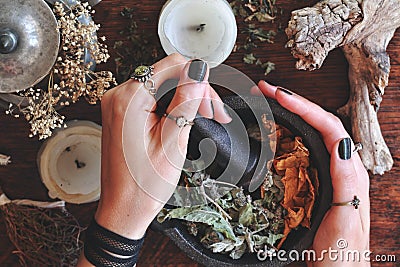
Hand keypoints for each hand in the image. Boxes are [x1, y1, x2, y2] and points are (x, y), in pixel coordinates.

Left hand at [94, 54, 230, 238]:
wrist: (123, 210)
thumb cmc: (143, 185)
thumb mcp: (173, 141)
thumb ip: (186, 101)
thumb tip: (198, 70)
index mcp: (128, 99)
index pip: (170, 65)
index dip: (198, 78)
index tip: (212, 100)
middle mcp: (118, 97)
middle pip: (167, 75)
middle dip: (194, 90)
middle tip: (214, 113)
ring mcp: (118, 106)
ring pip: (161, 87)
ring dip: (185, 98)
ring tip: (204, 118)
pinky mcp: (122, 115)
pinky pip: (152, 99)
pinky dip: (171, 107)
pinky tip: (186, 119)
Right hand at [255, 81, 369, 265]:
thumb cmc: (342, 253)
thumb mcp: (347, 218)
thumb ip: (347, 182)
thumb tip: (340, 142)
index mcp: (351, 173)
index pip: (330, 126)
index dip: (304, 107)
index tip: (277, 94)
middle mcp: (341, 167)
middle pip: (320, 122)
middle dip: (293, 102)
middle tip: (265, 90)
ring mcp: (328, 172)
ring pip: (311, 131)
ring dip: (290, 112)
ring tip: (267, 102)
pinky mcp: (315, 181)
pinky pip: (303, 148)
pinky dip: (288, 132)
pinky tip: (273, 129)